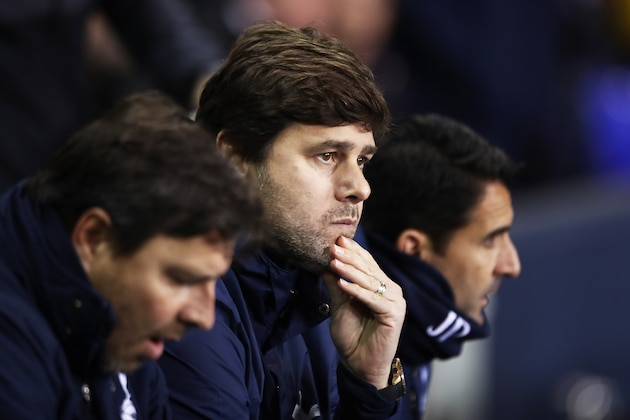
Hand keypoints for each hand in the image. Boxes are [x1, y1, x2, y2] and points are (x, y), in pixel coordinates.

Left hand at [323, 236, 405, 388]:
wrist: (359, 365)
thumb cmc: (351, 336)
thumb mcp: (339, 306)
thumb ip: (335, 285)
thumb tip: (324, 263)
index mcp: (380, 286)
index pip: (367, 263)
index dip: (352, 251)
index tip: (336, 240)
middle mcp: (391, 290)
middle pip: (368, 269)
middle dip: (349, 257)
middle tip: (332, 247)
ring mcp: (395, 302)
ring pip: (370, 282)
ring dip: (350, 271)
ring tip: (334, 262)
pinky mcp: (394, 315)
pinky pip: (373, 299)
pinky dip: (357, 291)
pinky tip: (342, 284)